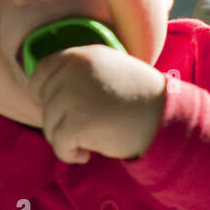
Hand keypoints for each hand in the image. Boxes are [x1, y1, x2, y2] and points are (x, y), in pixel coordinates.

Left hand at [27, 45, 166, 164]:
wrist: (169, 119)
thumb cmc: (143, 102)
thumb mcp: (111, 71)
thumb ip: (81, 74)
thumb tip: (47, 92)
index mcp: (82, 54)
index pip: (40, 71)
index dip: (45, 94)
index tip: (62, 111)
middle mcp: (74, 70)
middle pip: (44, 102)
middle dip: (59, 121)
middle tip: (86, 130)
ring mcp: (73, 95)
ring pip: (49, 126)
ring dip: (68, 140)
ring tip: (94, 139)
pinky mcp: (76, 122)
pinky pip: (58, 145)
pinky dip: (71, 155)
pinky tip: (89, 154)